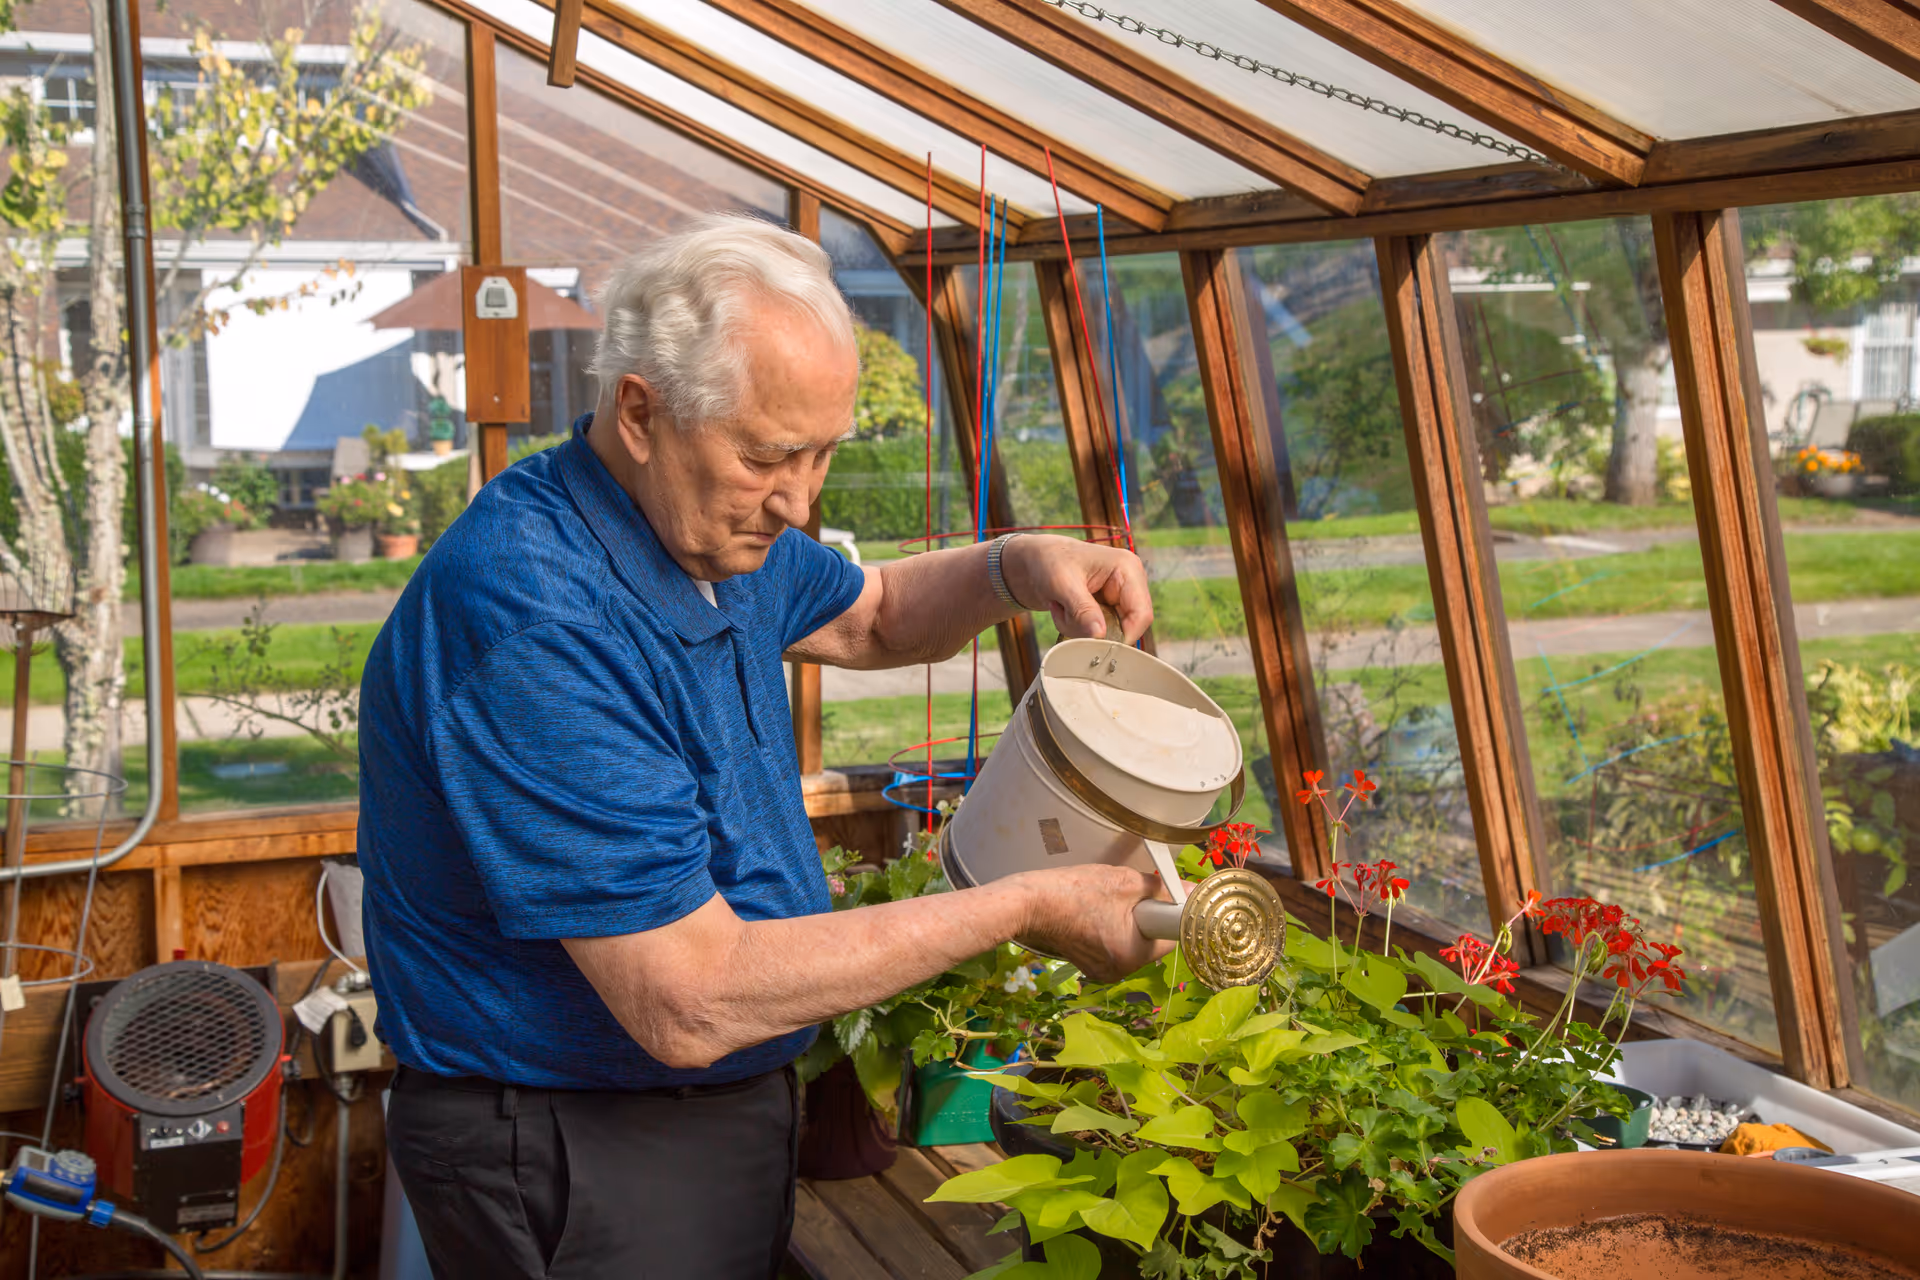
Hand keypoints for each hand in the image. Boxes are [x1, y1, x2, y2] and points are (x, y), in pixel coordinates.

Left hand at [1004, 534, 1151, 643]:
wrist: (1036, 561)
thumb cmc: (1050, 561)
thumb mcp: (1062, 584)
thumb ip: (1082, 610)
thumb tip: (1100, 635)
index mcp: (1128, 569)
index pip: (1142, 615)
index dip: (1122, 636)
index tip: (1093, 643)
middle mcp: (1129, 584)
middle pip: (1125, 628)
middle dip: (1091, 629)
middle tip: (1065, 615)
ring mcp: (1119, 598)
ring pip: (1108, 633)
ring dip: (1080, 628)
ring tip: (1062, 608)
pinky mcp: (1107, 609)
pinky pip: (1097, 632)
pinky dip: (1077, 628)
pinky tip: (1064, 610)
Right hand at [1007, 863, 1171, 982]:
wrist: (1028, 904)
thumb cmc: (1074, 891)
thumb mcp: (1125, 881)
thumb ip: (1162, 888)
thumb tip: (1191, 892)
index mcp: (1132, 955)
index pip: (1170, 936)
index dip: (1170, 912)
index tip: (1163, 895)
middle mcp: (1119, 971)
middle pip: (1150, 941)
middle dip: (1146, 916)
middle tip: (1129, 893)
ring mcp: (1102, 970)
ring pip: (1132, 942)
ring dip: (1129, 922)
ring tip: (1107, 901)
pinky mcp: (1088, 964)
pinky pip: (1114, 945)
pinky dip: (1112, 928)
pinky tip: (1095, 911)